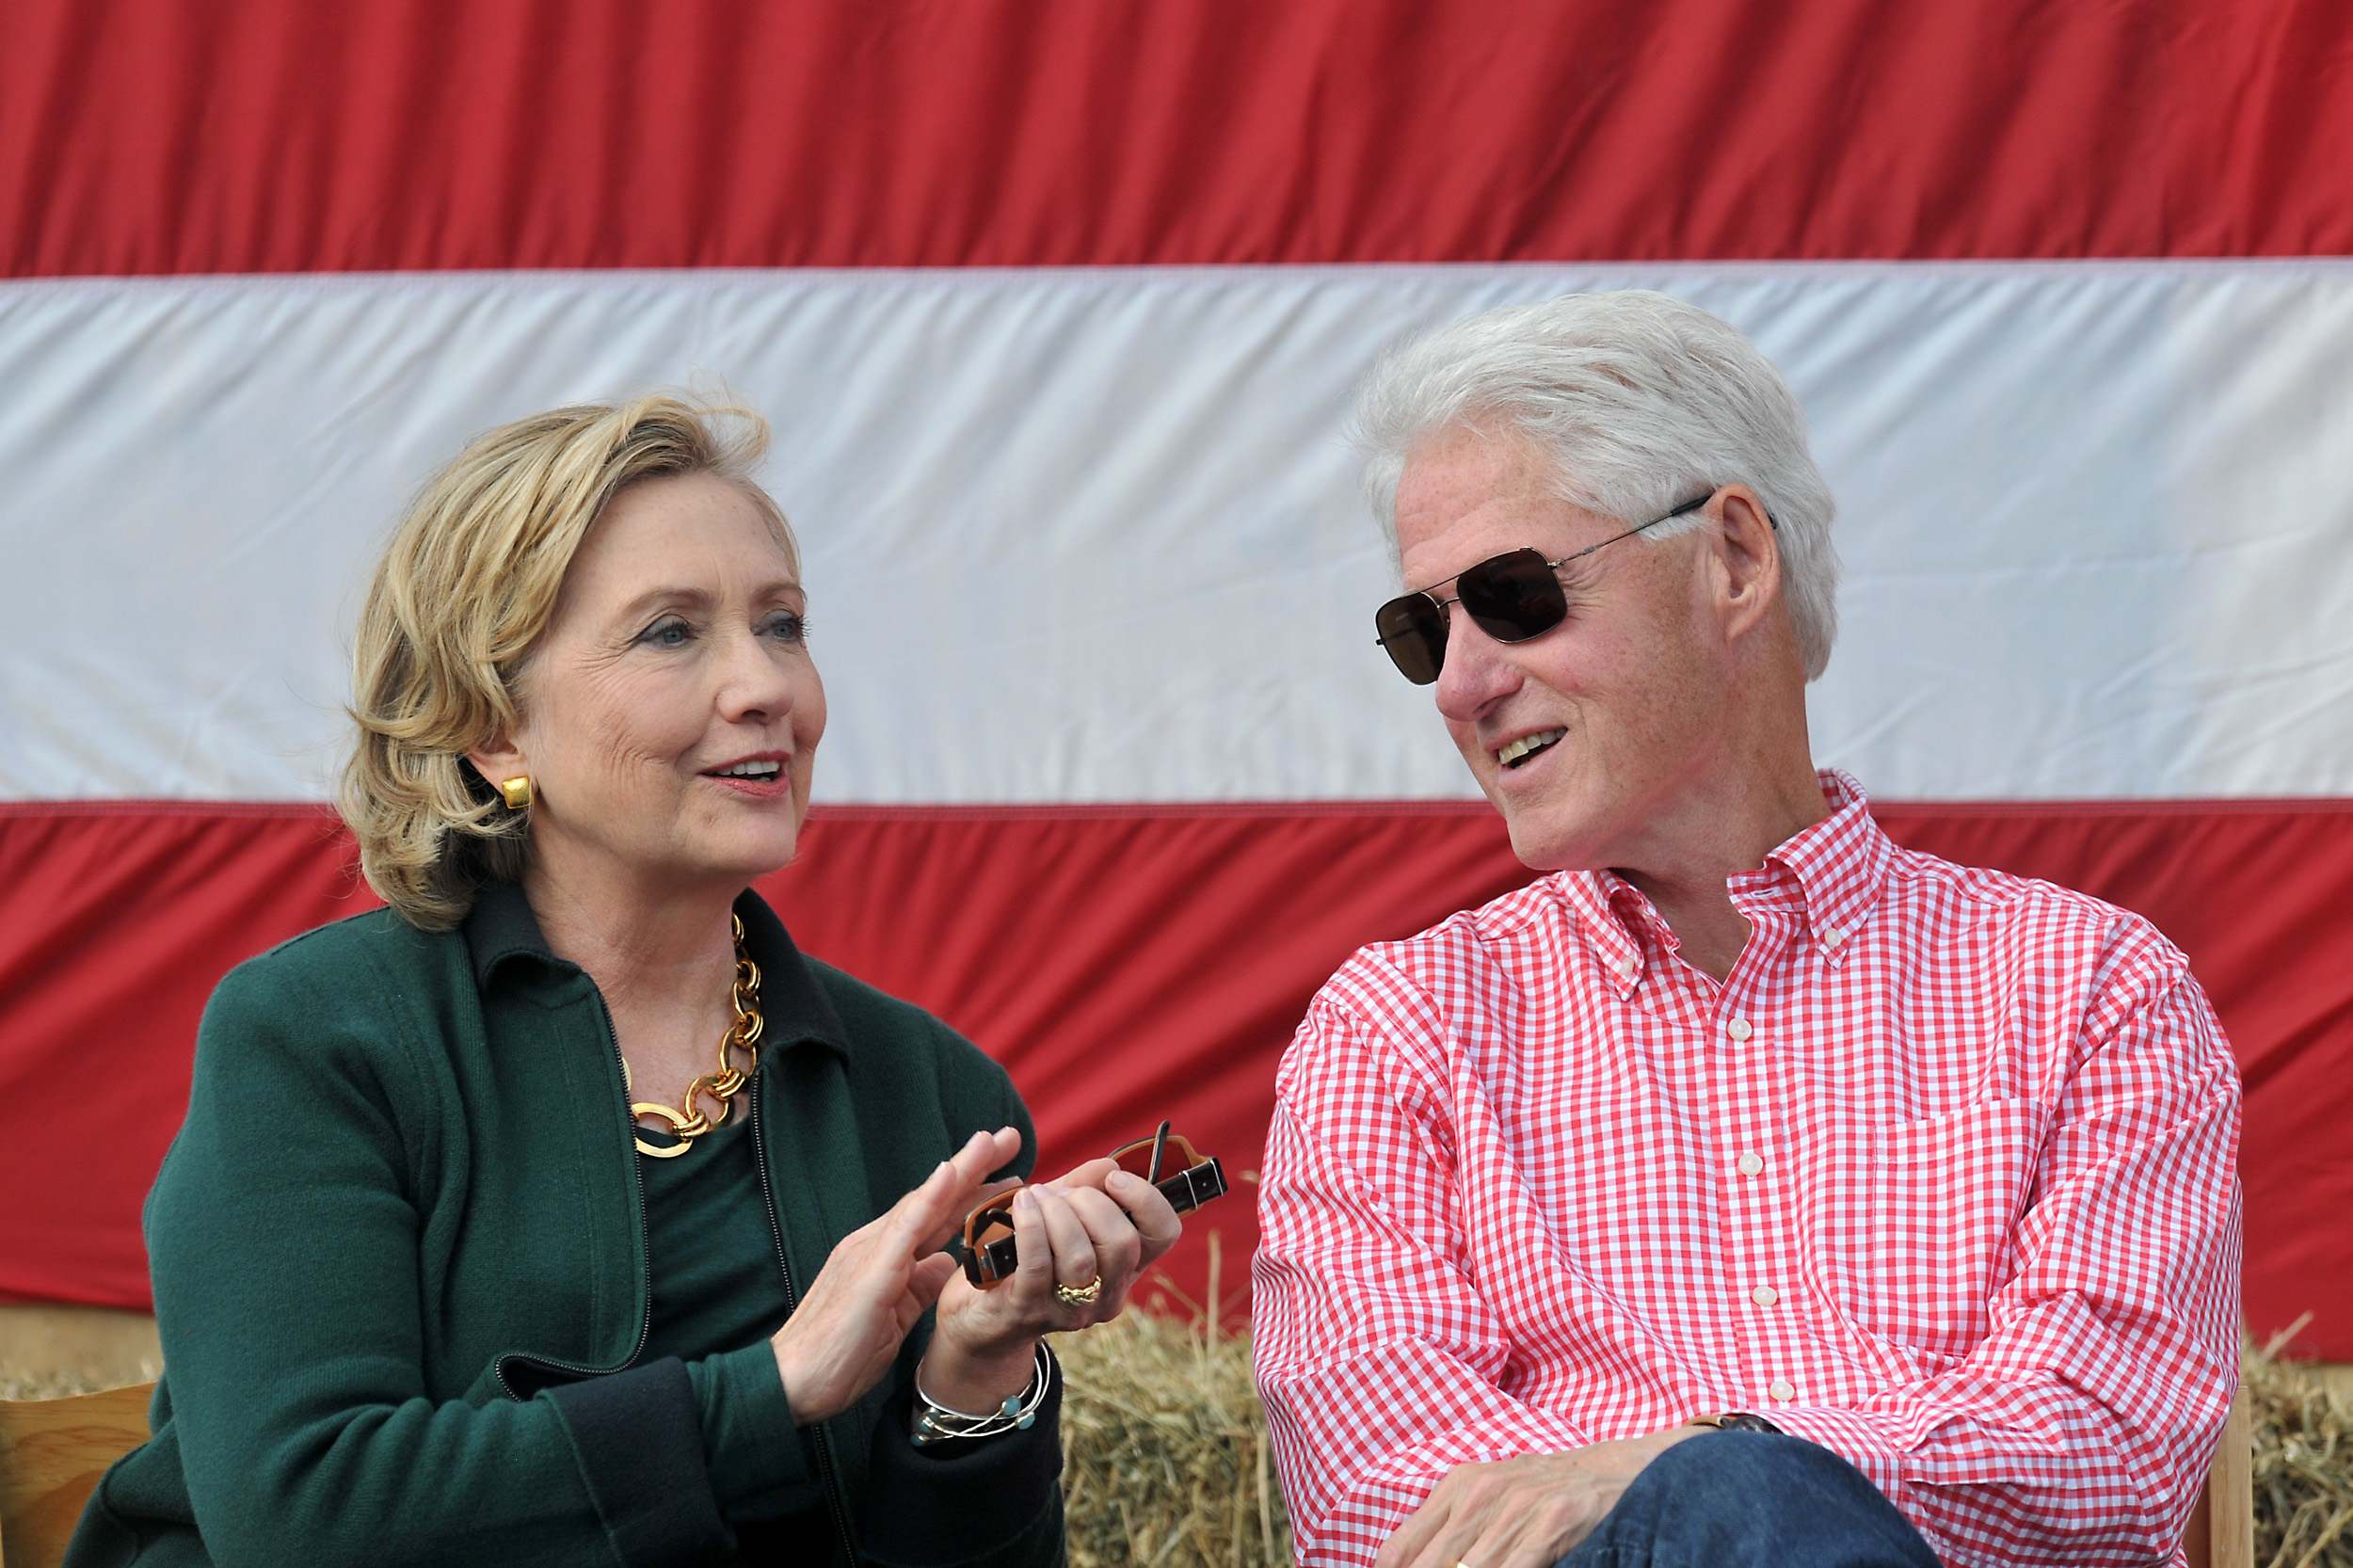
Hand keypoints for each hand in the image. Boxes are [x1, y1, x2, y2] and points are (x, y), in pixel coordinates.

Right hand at [769, 1126, 1022, 1424]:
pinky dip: (928, 1199)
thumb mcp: (895, 1317)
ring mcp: (871, 1253)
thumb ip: (919, 1285)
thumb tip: (949, 1263)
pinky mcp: (869, 1272)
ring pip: (923, 1203)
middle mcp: (877, 1244)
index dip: (971, 1192)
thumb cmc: (839, 1355)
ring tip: (989, 1142)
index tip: (1008, 1172)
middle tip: (1009, 1136)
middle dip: (974, 1168)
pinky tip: (950, 1174)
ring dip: (959, 1170)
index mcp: (885, 1256)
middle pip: (934, 1199)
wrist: (792, 1382)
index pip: (935, 1216)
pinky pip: (903, 1229)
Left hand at [919, 1158, 1182, 1410]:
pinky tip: (1022, 1204)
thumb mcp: (1059, 1215)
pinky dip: (1031, 1226)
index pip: (1163, 1234)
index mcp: (1125, 1268)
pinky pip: (1038, 1267)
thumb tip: (1110, 1165)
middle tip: (1061, 1194)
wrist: (978, 1311)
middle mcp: (1106, 1294)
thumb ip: (1084, 1188)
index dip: (1145, 1199)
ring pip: (1081, 1259)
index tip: (1114, 1179)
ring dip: (1057, 1214)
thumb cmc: (1025, 1254)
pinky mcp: (1029, 1311)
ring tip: (1035, 1198)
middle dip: (1090, 1203)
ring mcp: (1069, 1309)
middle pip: (1123, 1244)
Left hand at [1375, 1426, 1706, 1567]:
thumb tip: (1398, 1564)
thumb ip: (1446, 1530)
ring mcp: (1516, 1506)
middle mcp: (1480, 1492)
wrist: (1610, 1472)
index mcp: (1456, 1487)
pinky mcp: (1551, 1523)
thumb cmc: (1539, 1492)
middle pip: (1432, 1564)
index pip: (1401, 1548)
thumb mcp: (1486, 1495)